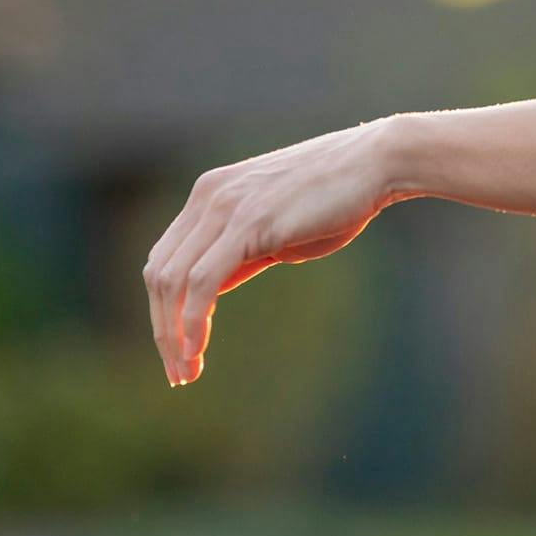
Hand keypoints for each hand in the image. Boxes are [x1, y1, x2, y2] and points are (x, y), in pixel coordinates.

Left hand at [144, 116, 399, 386]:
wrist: (376, 162)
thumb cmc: (338, 197)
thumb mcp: (279, 229)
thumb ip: (242, 253)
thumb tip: (211, 289)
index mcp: (210, 194)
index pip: (166, 259)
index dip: (164, 309)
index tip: (179, 348)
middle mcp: (207, 197)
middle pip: (159, 274)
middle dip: (162, 330)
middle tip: (180, 373)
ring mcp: (224, 207)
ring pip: (172, 281)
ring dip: (173, 334)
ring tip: (187, 371)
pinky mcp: (247, 223)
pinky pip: (201, 281)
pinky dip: (193, 321)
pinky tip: (198, 349)